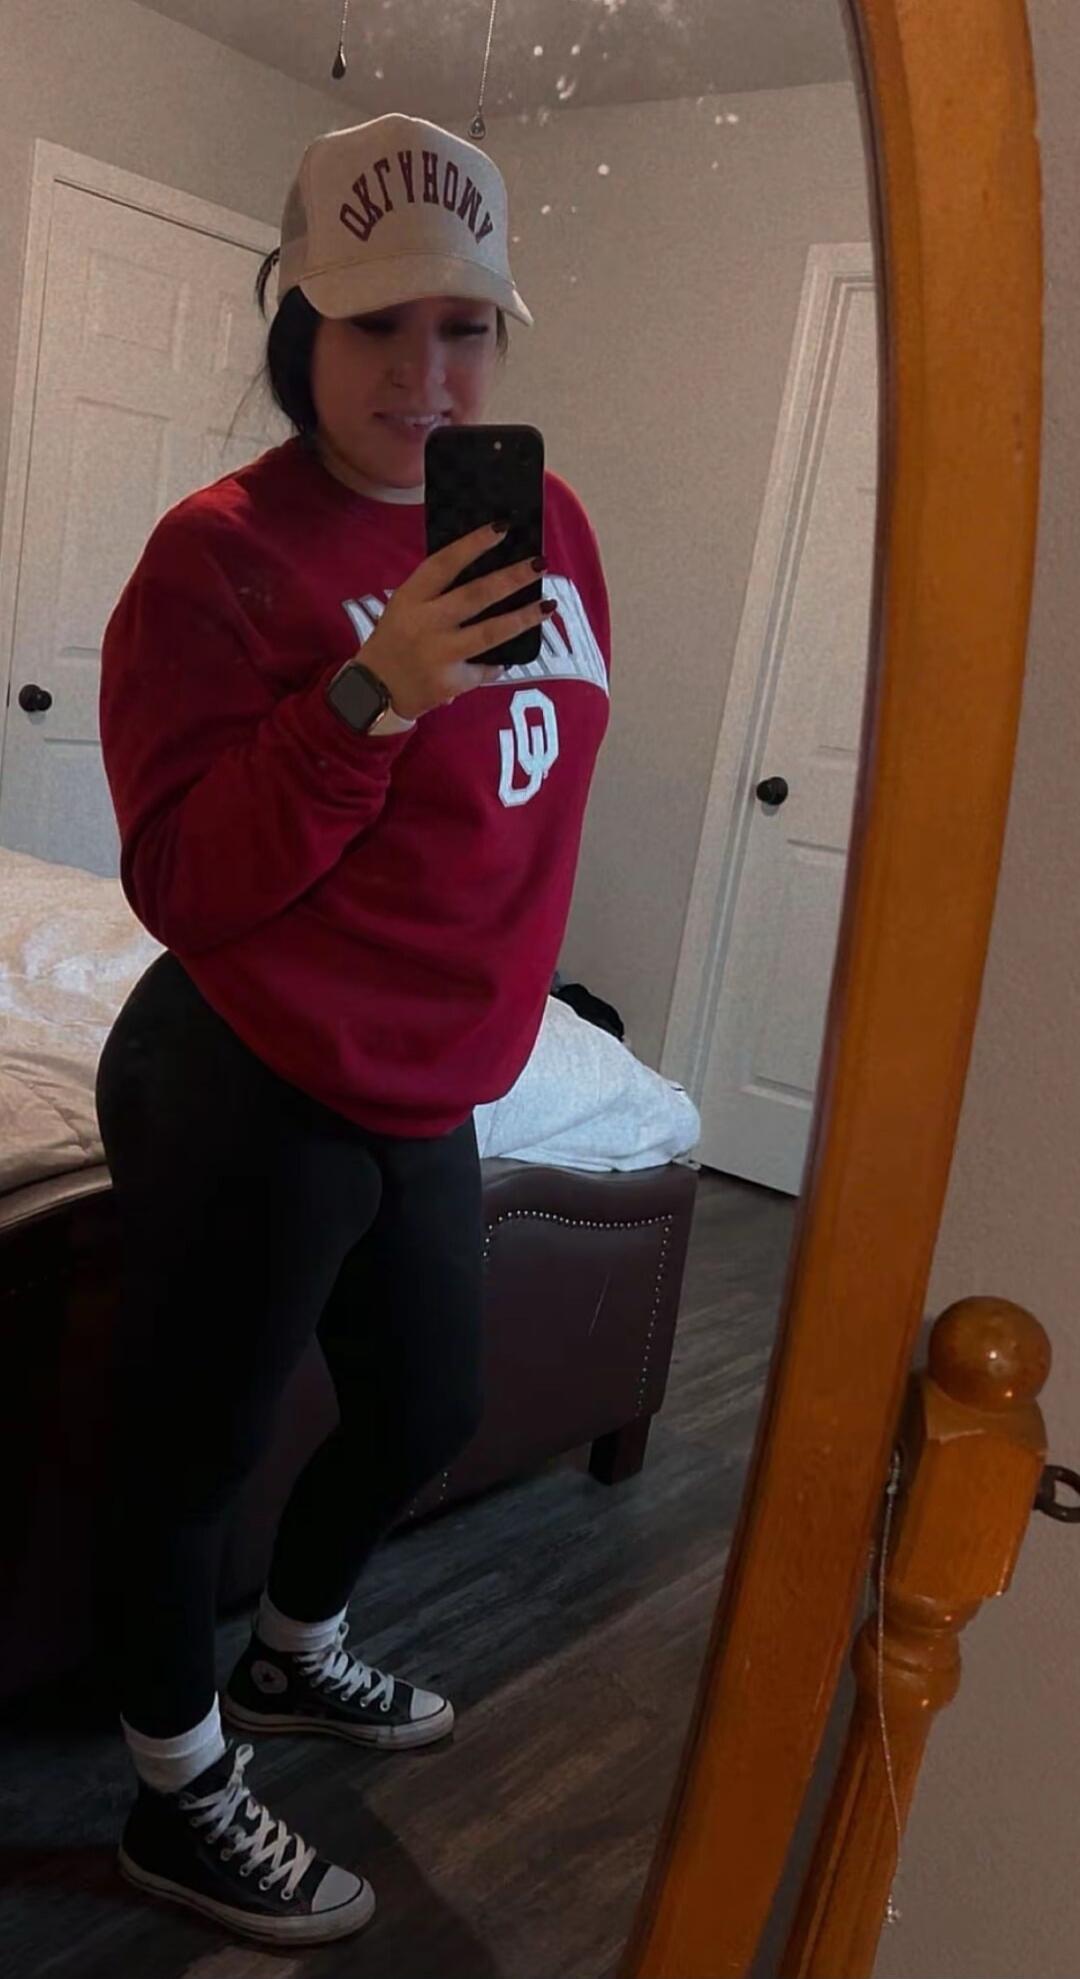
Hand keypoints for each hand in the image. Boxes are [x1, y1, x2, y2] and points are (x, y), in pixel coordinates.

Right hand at [359, 524, 548, 721]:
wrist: (376, 690)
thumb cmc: (396, 639)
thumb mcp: (406, 607)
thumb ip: (438, 591)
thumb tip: (489, 567)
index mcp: (411, 598)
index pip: (444, 563)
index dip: (473, 544)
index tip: (502, 528)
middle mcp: (425, 624)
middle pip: (476, 595)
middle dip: (511, 578)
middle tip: (539, 564)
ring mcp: (439, 654)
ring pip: (490, 633)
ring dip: (522, 618)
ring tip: (548, 606)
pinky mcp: (451, 682)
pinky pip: (486, 668)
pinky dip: (501, 661)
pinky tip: (514, 654)